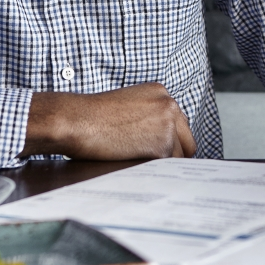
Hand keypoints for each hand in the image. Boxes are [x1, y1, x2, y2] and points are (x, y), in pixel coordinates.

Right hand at [21, 82, 196, 159]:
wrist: (77, 120)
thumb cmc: (92, 116)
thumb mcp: (127, 104)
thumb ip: (148, 116)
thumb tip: (158, 138)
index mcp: (161, 92)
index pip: (179, 123)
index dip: (170, 140)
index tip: (159, 151)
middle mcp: (169, 104)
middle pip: (187, 139)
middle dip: (174, 153)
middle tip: (157, 165)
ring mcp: (168, 124)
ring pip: (180, 155)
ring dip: (164, 164)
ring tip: (141, 166)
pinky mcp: (162, 145)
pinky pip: (169, 166)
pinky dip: (156, 172)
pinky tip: (139, 169)